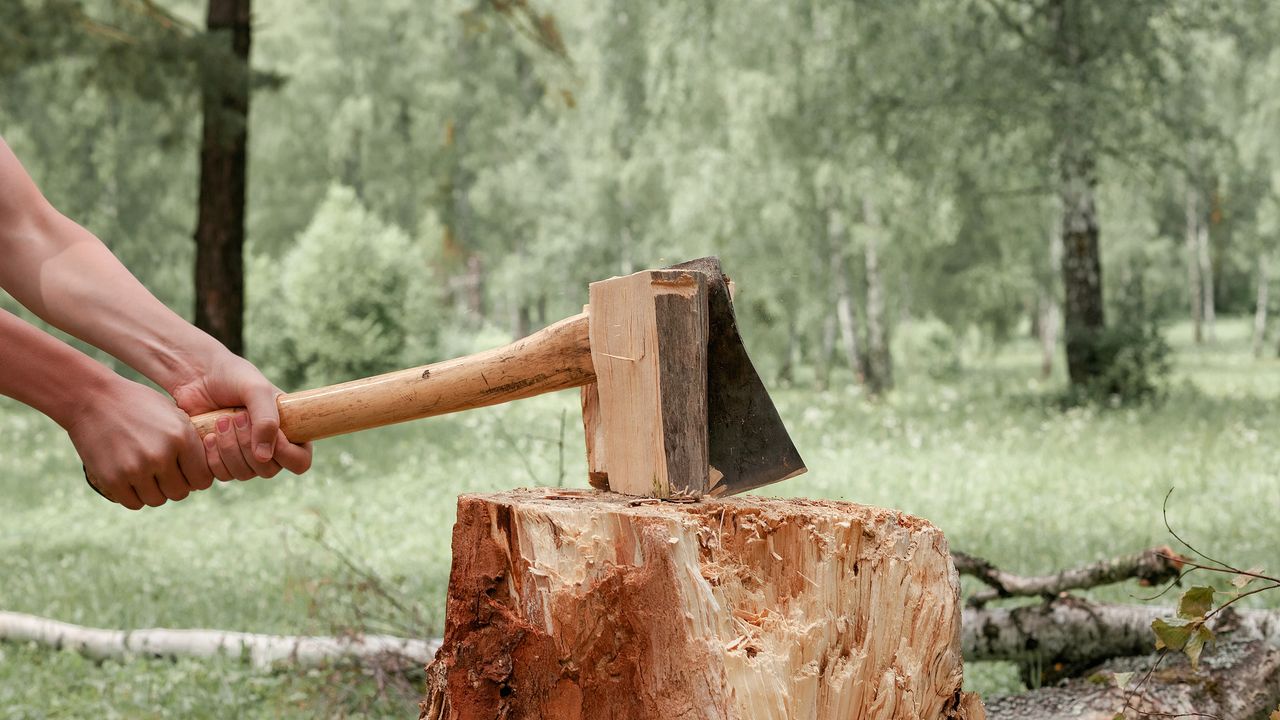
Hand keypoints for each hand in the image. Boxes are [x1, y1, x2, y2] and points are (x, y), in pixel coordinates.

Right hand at [66, 376, 213, 509]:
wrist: (93, 398)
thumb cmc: (138, 405)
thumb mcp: (174, 415)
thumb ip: (191, 442)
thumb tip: (205, 472)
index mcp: (181, 437)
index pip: (203, 479)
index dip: (196, 477)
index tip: (187, 472)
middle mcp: (161, 455)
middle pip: (180, 492)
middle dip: (176, 485)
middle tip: (165, 473)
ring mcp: (135, 469)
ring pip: (157, 500)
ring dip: (155, 491)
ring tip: (148, 475)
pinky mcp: (112, 479)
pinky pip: (134, 503)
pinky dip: (135, 496)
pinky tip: (133, 480)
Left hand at [168, 351, 311, 481]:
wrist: (198, 375)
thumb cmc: (234, 377)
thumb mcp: (257, 390)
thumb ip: (266, 420)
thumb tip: (264, 456)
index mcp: (289, 432)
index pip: (300, 461)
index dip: (286, 453)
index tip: (270, 431)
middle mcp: (269, 449)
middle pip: (268, 471)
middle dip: (249, 444)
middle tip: (238, 416)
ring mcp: (244, 457)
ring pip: (244, 474)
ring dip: (230, 448)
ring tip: (221, 420)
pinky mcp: (220, 461)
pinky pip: (222, 475)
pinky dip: (214, 457)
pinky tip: (208, 436)